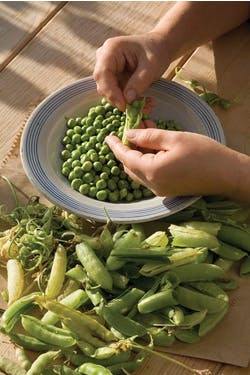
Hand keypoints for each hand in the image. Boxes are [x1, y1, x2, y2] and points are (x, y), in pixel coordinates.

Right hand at [93, 33, 168, 110]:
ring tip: (145, 106)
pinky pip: (117, 94)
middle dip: (119, 99)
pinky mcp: (113, 78)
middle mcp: (104, 59)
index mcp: (111, 50)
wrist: (160, 47)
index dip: (110, 92)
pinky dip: (129, 101)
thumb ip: (139, 82)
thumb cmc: (156, 51)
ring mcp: (108, 69)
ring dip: (126, 102)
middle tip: (136, 109)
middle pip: (103, 85)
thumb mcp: (151, 67)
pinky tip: (143, 103)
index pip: (102, 74)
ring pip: (109, 92)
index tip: (123, 105)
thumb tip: (127, 100)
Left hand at [105, 128, 239, 197]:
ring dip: (137, 155)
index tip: (107, 136)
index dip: (115, 146)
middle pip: (130, 166)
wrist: (227, 174)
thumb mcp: (174, 138)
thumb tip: (129, 134)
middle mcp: (152, 185)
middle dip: (127, 148)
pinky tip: (154, 148)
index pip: (125, 158)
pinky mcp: (167, 190)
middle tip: (133, 129)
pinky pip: (149, 176)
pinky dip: (146, 162)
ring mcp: (160, 190)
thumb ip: (148, 136)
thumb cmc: (204, 153)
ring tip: (146, 134)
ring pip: (139, 172)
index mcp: (152, 171)